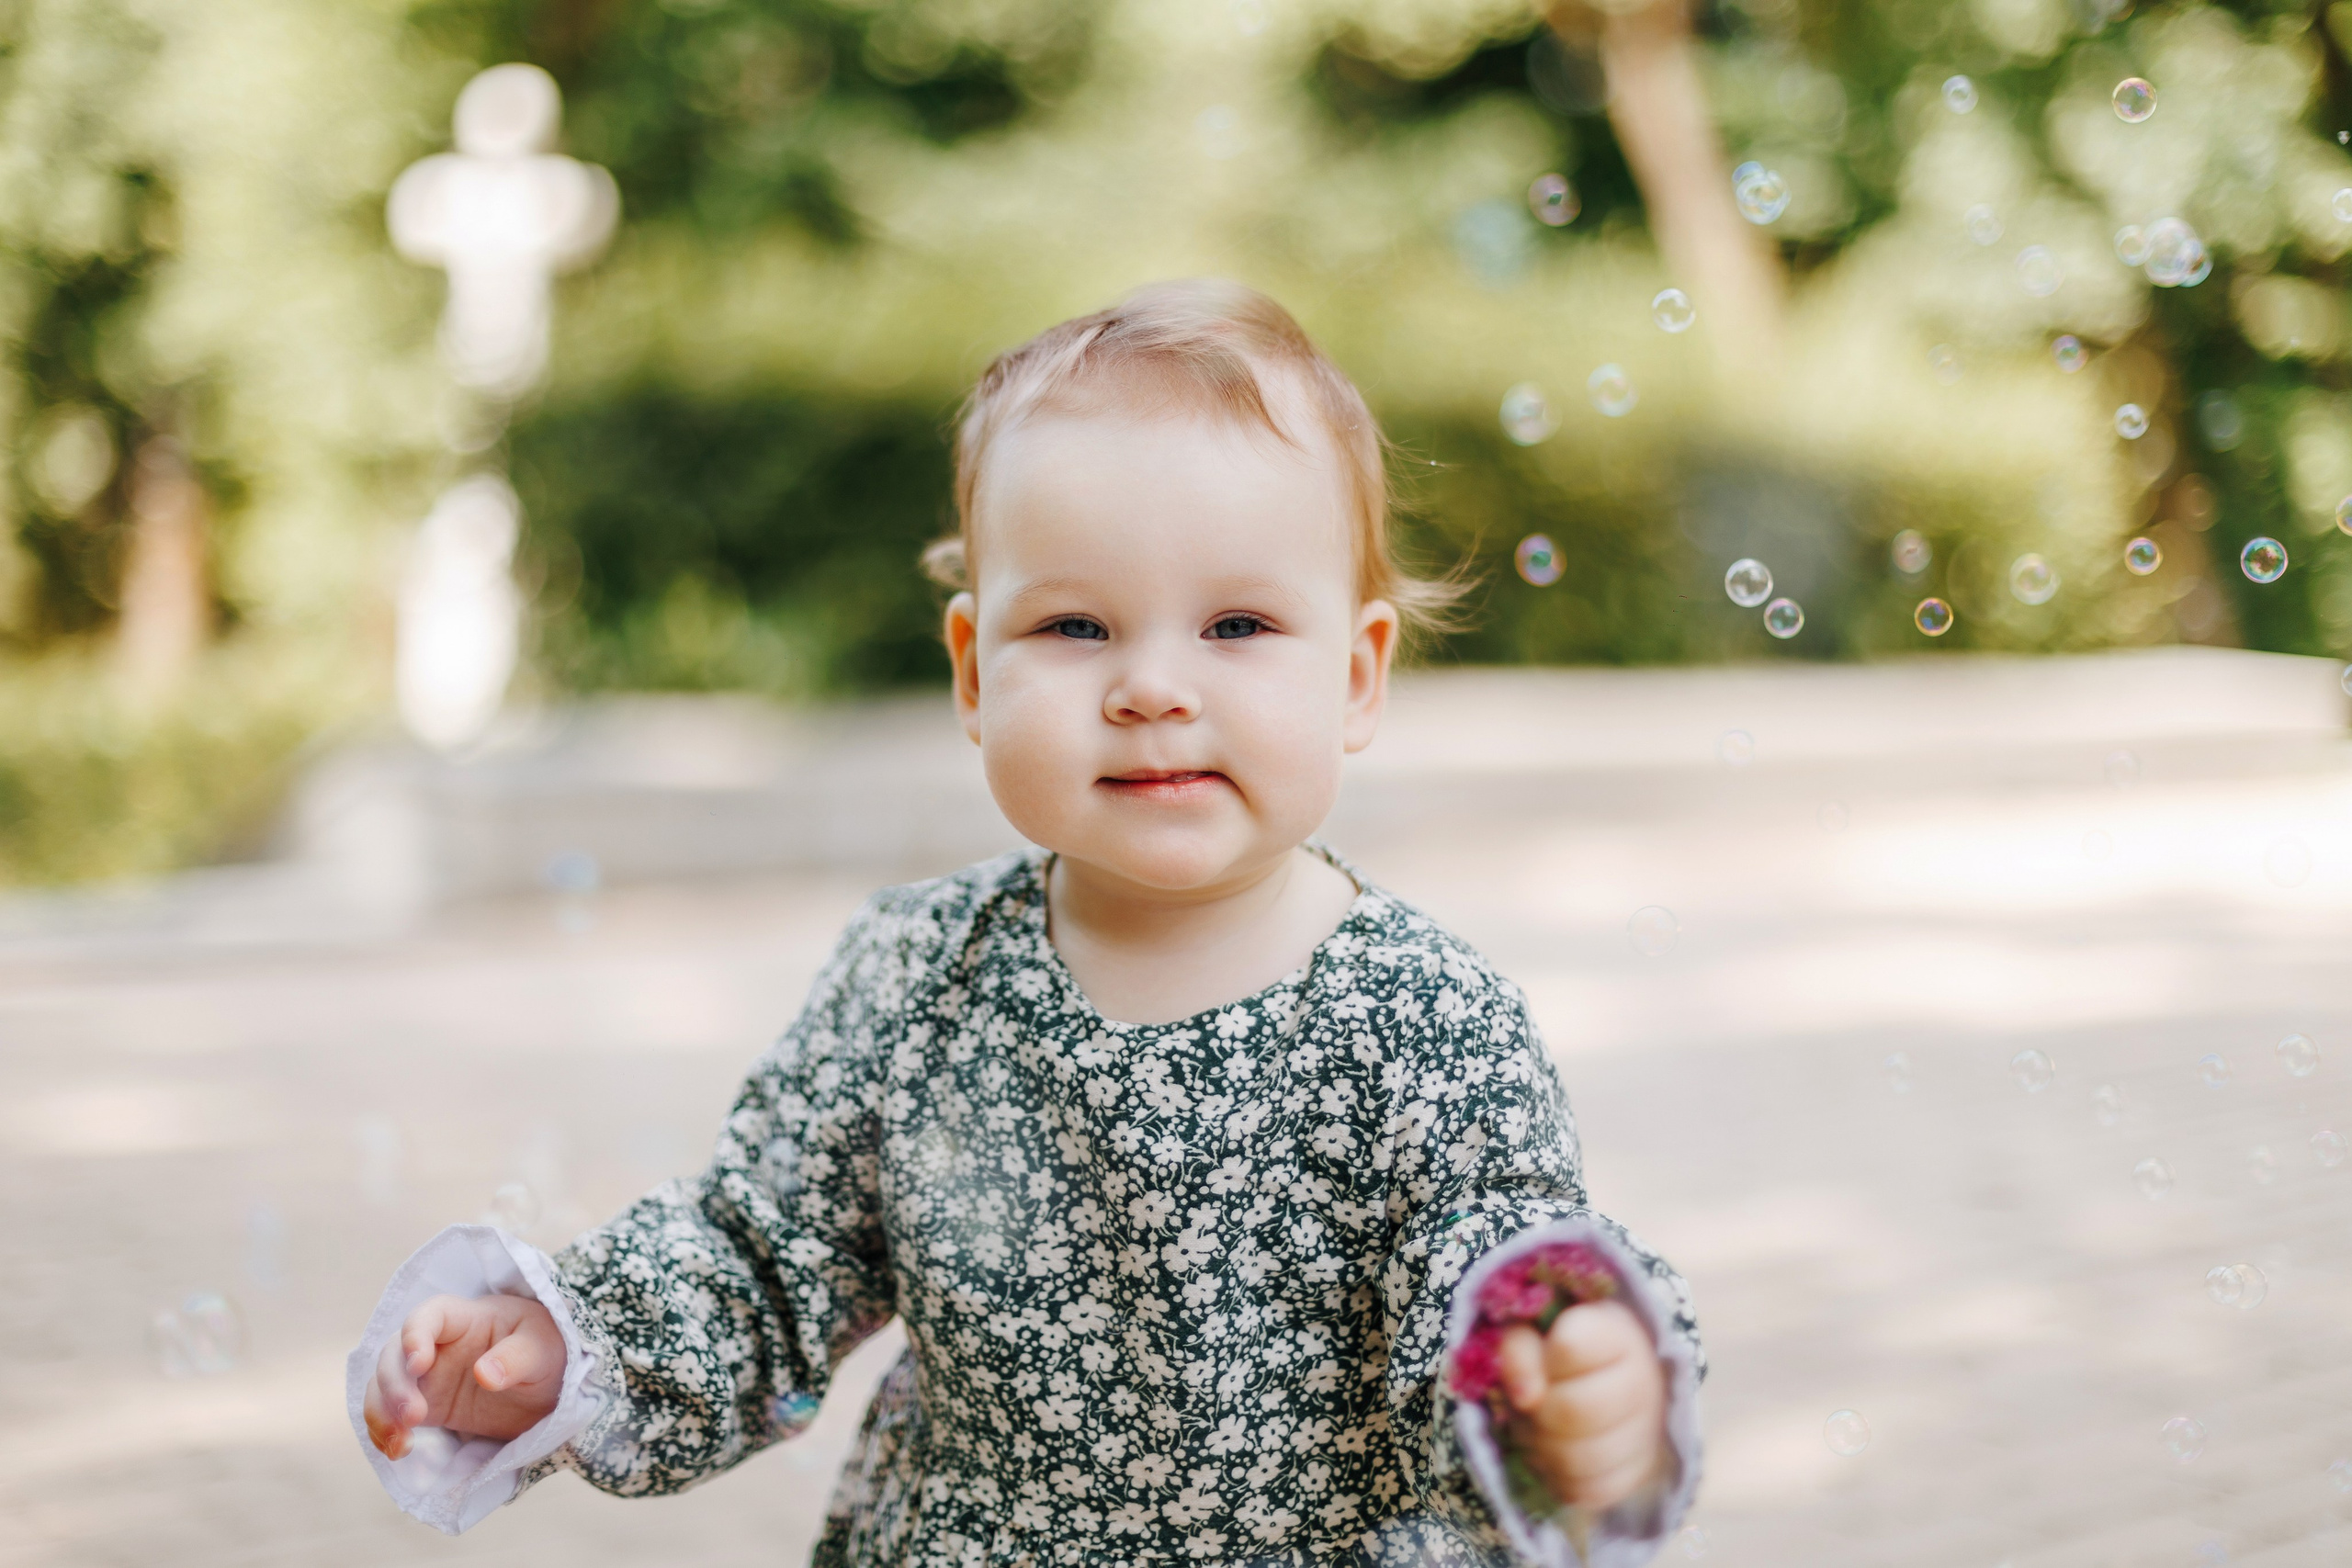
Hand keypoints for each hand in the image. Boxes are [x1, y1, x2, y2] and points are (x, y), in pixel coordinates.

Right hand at [364, 1294, 563, 1459]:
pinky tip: (396, 1451)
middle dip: (395, 1384)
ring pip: (383, 1386)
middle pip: (395, 1354)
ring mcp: (427, 1377)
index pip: (430, 1315)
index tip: (419, 1362)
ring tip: (400, 1444)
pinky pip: (391, 1416)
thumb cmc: (546, 1351)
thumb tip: (485, 1374)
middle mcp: (437, 1345)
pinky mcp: (426, 1408)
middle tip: (415, 1416)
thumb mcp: (542, 1349)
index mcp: (467, 1318)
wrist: (548, 1387)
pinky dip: (385, 1433)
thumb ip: (516, 1357)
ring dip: (382, 1412)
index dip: (415, 1333)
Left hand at [1496, 1298, 1667, 1511]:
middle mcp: (1643, 1380)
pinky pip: (1590, 1491)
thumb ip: (1518, 1350)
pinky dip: (1561, 1479)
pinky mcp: (1640, 1472)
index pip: (1569, 1347)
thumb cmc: (1555, 1351)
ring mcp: (1647, 1430)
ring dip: (1543, 1449)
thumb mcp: (1530, 1333)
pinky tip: (1557, 1456)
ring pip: (1581, 1459)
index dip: (1540, 1360)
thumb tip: (1525, 1397)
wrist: (1600, 1381)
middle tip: (1531, 1407)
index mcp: (1616, 1333)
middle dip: (1537, 1412)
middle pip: (1573, 1410)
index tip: (1541, 1362)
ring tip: (1540, 1431)